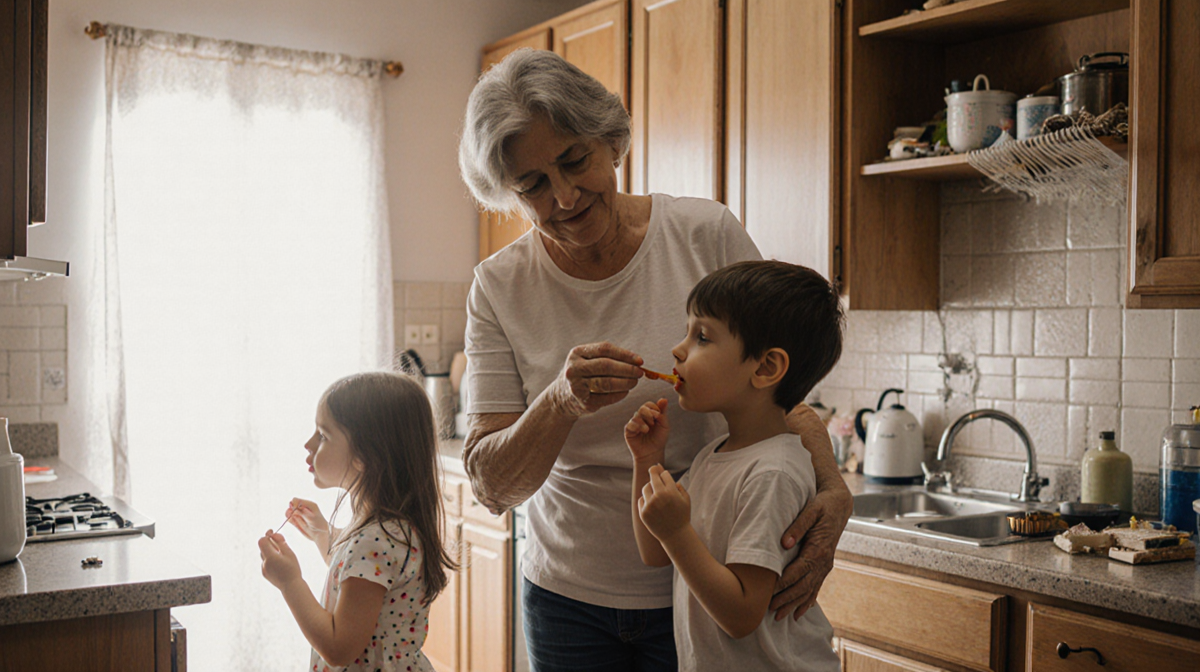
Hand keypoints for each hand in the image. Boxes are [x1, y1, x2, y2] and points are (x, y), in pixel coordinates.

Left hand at [259, 530, 302, 589]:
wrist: (291, 586)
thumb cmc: (293, 569)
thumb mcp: (289, 553)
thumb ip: (280, 542)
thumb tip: (273, 534)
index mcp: (270, 556)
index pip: (262, 541)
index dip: (267, 535)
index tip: (272, 532)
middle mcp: (264, 562)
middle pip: (262, 547)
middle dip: (270, 543)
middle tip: (280, 543)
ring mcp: (263, 569)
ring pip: (264, 555)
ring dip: (270, 552)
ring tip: (282, 556)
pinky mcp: (264, 574)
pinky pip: (265, 562)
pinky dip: (270, 560)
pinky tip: (280, 564)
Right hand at [284, 498, 328, 544]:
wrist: (319, 534)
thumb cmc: (319, 525)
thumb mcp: (312, 519)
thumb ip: (303, 513)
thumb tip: (294, 509)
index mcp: (308, 504)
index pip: (296, 500)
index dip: (293, 505)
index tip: (295, 511)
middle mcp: (302, 508)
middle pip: (291, 505)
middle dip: (291, 511)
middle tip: (297, 517)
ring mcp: (299, 514)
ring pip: (289, 512)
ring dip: (290, 516)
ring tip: (298, 522)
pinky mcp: (296, 520)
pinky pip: (289, 518)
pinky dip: (290, 520)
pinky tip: (296, 524)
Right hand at [550, 342, 643, 416]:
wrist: (562, 397)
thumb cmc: (584, 374)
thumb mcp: (588, 360)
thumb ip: (609, 358)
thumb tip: (637, 362)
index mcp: (576, 353)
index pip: (604, 349)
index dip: (624, 354)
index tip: (640, 361)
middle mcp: (574, 369)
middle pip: (606, 366)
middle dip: (627, 369)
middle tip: (640, 373)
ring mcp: (577, 386)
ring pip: (607, 383)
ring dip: (625, 383)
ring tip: (634, 382)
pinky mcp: (583, 402)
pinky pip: (607, 398)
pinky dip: (620, 395)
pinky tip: (626, 391)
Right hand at [625, 399, 669, 463]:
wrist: (653, 452)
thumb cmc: (659, 439)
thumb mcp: (664, 425)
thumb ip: (663, 412)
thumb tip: (664, 399)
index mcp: (650, 414)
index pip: (649, 405)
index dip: (654, 407)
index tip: (658, 415)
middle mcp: (641, 417)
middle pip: (642, 408)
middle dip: (648, 413)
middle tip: (653, 422)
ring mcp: (634, 423)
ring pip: (636, 416)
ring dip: (643, 422)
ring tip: (647, 430)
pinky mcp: (628, 430)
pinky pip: (630, 424)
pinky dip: (637, 426)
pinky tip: (642, 431)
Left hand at [638, 464, 690, 542]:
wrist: (676, 535)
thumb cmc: (682, 515)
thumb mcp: (685, 498)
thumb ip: (677, 484)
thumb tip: (664, 471)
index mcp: (671, 492)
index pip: (664, 474)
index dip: (665, 475)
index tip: (665, 476)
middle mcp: (659, 497)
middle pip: (652, 476)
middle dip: (653, 471)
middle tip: (653, 468)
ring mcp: (650, 505)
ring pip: (645, 487)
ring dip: (650, 488)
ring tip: (656, 493)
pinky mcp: (643, 512)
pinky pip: (641, 499)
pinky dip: (646, 500)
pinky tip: (652, 504)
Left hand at [769, 484, 852, 620]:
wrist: (839, 505)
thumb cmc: (822, 506)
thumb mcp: (811, 510)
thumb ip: (798, 526)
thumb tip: (784, 543)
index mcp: (818, 550)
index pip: (797, 572)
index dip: (782, 584)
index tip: (767, 593)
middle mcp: (823, 562)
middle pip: (802, 586)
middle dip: (786, 600)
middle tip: (768, 610)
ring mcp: (825, 566)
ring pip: (809, 591)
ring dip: (794, 605)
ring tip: (779, 617)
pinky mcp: (825, 566)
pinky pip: (816, 588)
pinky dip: (807, 602)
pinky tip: (799, 613)